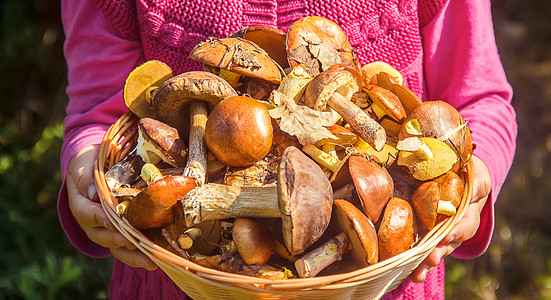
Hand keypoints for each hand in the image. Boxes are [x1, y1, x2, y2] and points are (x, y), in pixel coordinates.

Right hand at [66, 144, 156, 269]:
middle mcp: (92, 222)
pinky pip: (128, 249)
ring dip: (133, 255)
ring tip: (150, 261)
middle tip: (134, 242)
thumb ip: (85, 176)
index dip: (98, 218)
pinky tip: (155, 262)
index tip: (111, 220)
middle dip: (119, 240)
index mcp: (80, 203)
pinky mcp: (122, 234)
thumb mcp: (84, 162)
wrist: (99, 165)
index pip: (85, 213)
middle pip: (102, 235)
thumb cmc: (91, 161)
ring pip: (116, 247)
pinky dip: (140, 256)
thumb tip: (93, 193)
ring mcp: (107, 230)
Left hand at [409, 155, 491, 282]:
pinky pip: (419, 246)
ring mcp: (440, 231)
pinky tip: (405, 271)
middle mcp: (456, 225)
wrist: (456, 173)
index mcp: (470, 211)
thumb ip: (475, 181)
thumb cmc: (466, 172)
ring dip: (425, 263)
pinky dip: (413, 259)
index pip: (466, 224)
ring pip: (435, 250)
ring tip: (417, 275)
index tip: (447, 237)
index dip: (457, 231)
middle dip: (439, 252)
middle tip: (430, 259)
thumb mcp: (476, 174)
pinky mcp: (424, 231)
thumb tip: (471, 187)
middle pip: (449, 243)